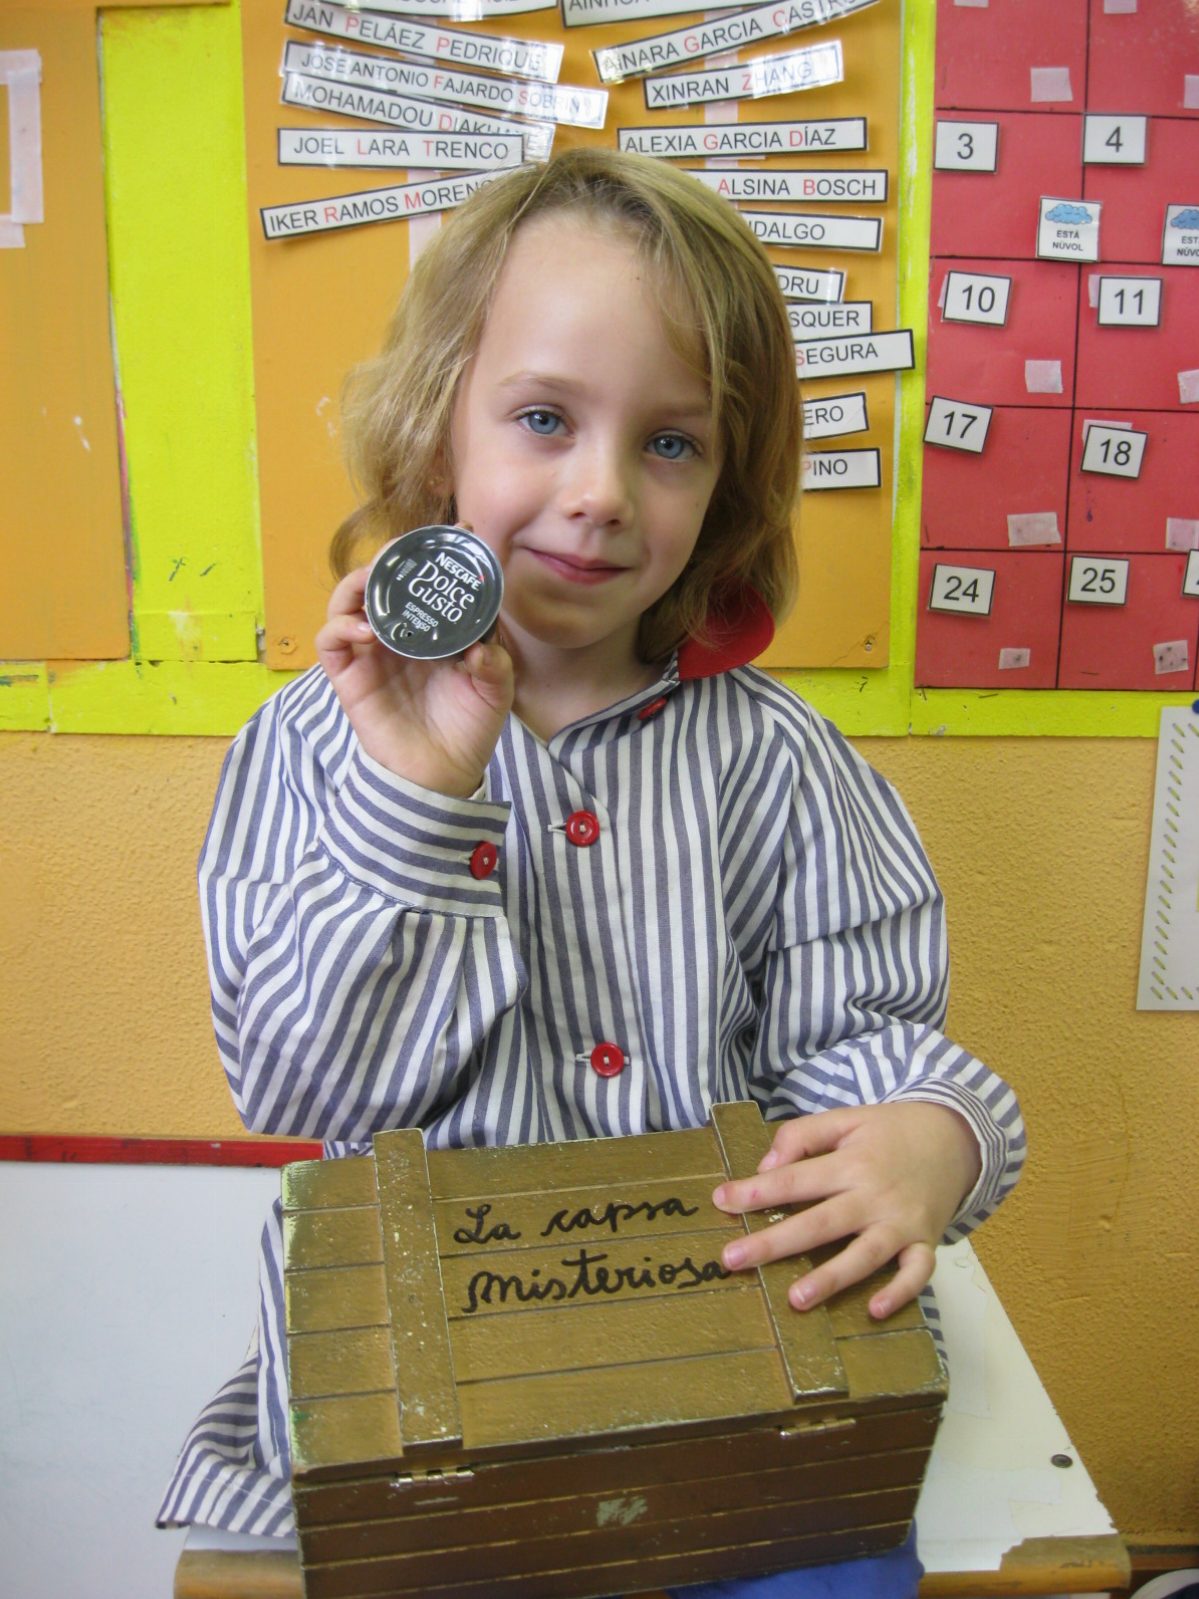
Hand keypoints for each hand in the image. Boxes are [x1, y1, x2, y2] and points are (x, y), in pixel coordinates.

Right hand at [316, 564, 513, 796]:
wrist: (441, 776)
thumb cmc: (467, 730)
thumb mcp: (494, 693)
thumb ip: (494, 665)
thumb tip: (479, 646)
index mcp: (435, 629)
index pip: (430, 580)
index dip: (440, 554)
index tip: (461, 532)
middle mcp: (400, 633)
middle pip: (385, 580)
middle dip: (393, 558)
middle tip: (406, 551)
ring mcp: (371, 652)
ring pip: (350, 599)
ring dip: (360, 583)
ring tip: (377, 582)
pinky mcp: (348, 676)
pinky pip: (330, 640)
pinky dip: (341, 626)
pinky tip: (365, 631)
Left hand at [711, 1101, 981, 1318]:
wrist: (956, 1138)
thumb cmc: (891, 1131)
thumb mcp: (846, 1118)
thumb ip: (803, 1134)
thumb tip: (767, 1165)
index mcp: (851, 1162)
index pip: (795, 1179)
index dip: (756, 1191)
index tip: (721, 1201)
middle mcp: (875, 1195)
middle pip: (819, 1223)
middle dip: (774, 1243)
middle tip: (733, 1259)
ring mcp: (902, 1223)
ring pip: (863, 1255)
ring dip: (831, 1278)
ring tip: (795, 1299)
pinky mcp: (925, 1243)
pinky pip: (916, 1274)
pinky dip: (899, 1293)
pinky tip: (873, 1310)